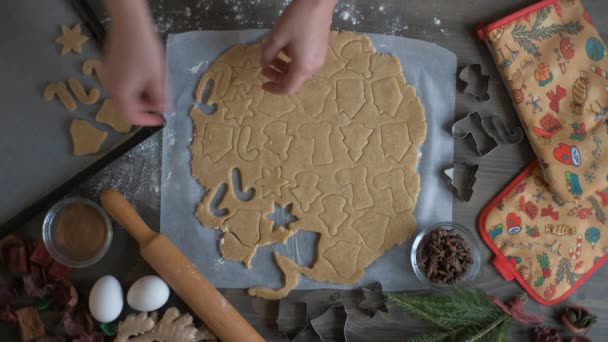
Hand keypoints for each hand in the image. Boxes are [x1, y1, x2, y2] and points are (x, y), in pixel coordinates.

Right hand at [103, 0, 165, 125]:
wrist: (130, 25)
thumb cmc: (144, 52)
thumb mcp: (157, 77)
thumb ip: (161, 97)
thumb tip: (165, 110)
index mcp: (120, 93)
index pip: (131, 117)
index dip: (147, 120)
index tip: (161, 118)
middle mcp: (110, 87)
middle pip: (127, 106)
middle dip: (146, 106)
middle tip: (161, 99)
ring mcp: (108, 77)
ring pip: (126, 94)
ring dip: (142, 95)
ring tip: (156, 84)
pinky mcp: (109, 68)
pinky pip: (122, 84)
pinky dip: (135, 86)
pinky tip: (146, 76)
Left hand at [260, 0, 336, 93]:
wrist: (319, 2)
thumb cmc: (297, 20)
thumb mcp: (277, 37)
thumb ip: (267, 54)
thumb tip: (264, 64)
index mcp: (303, 67)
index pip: (288, 88)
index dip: (274, 89)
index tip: (262, 84)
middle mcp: (313, 67)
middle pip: (293, 80)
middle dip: (277, 77)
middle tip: (264, 68)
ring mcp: (318, 58)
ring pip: (298, 71)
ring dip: (283, 68)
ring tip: (272, 56)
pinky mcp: (320, 50)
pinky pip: (304, 62)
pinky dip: (292, 61)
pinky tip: (285, 48)